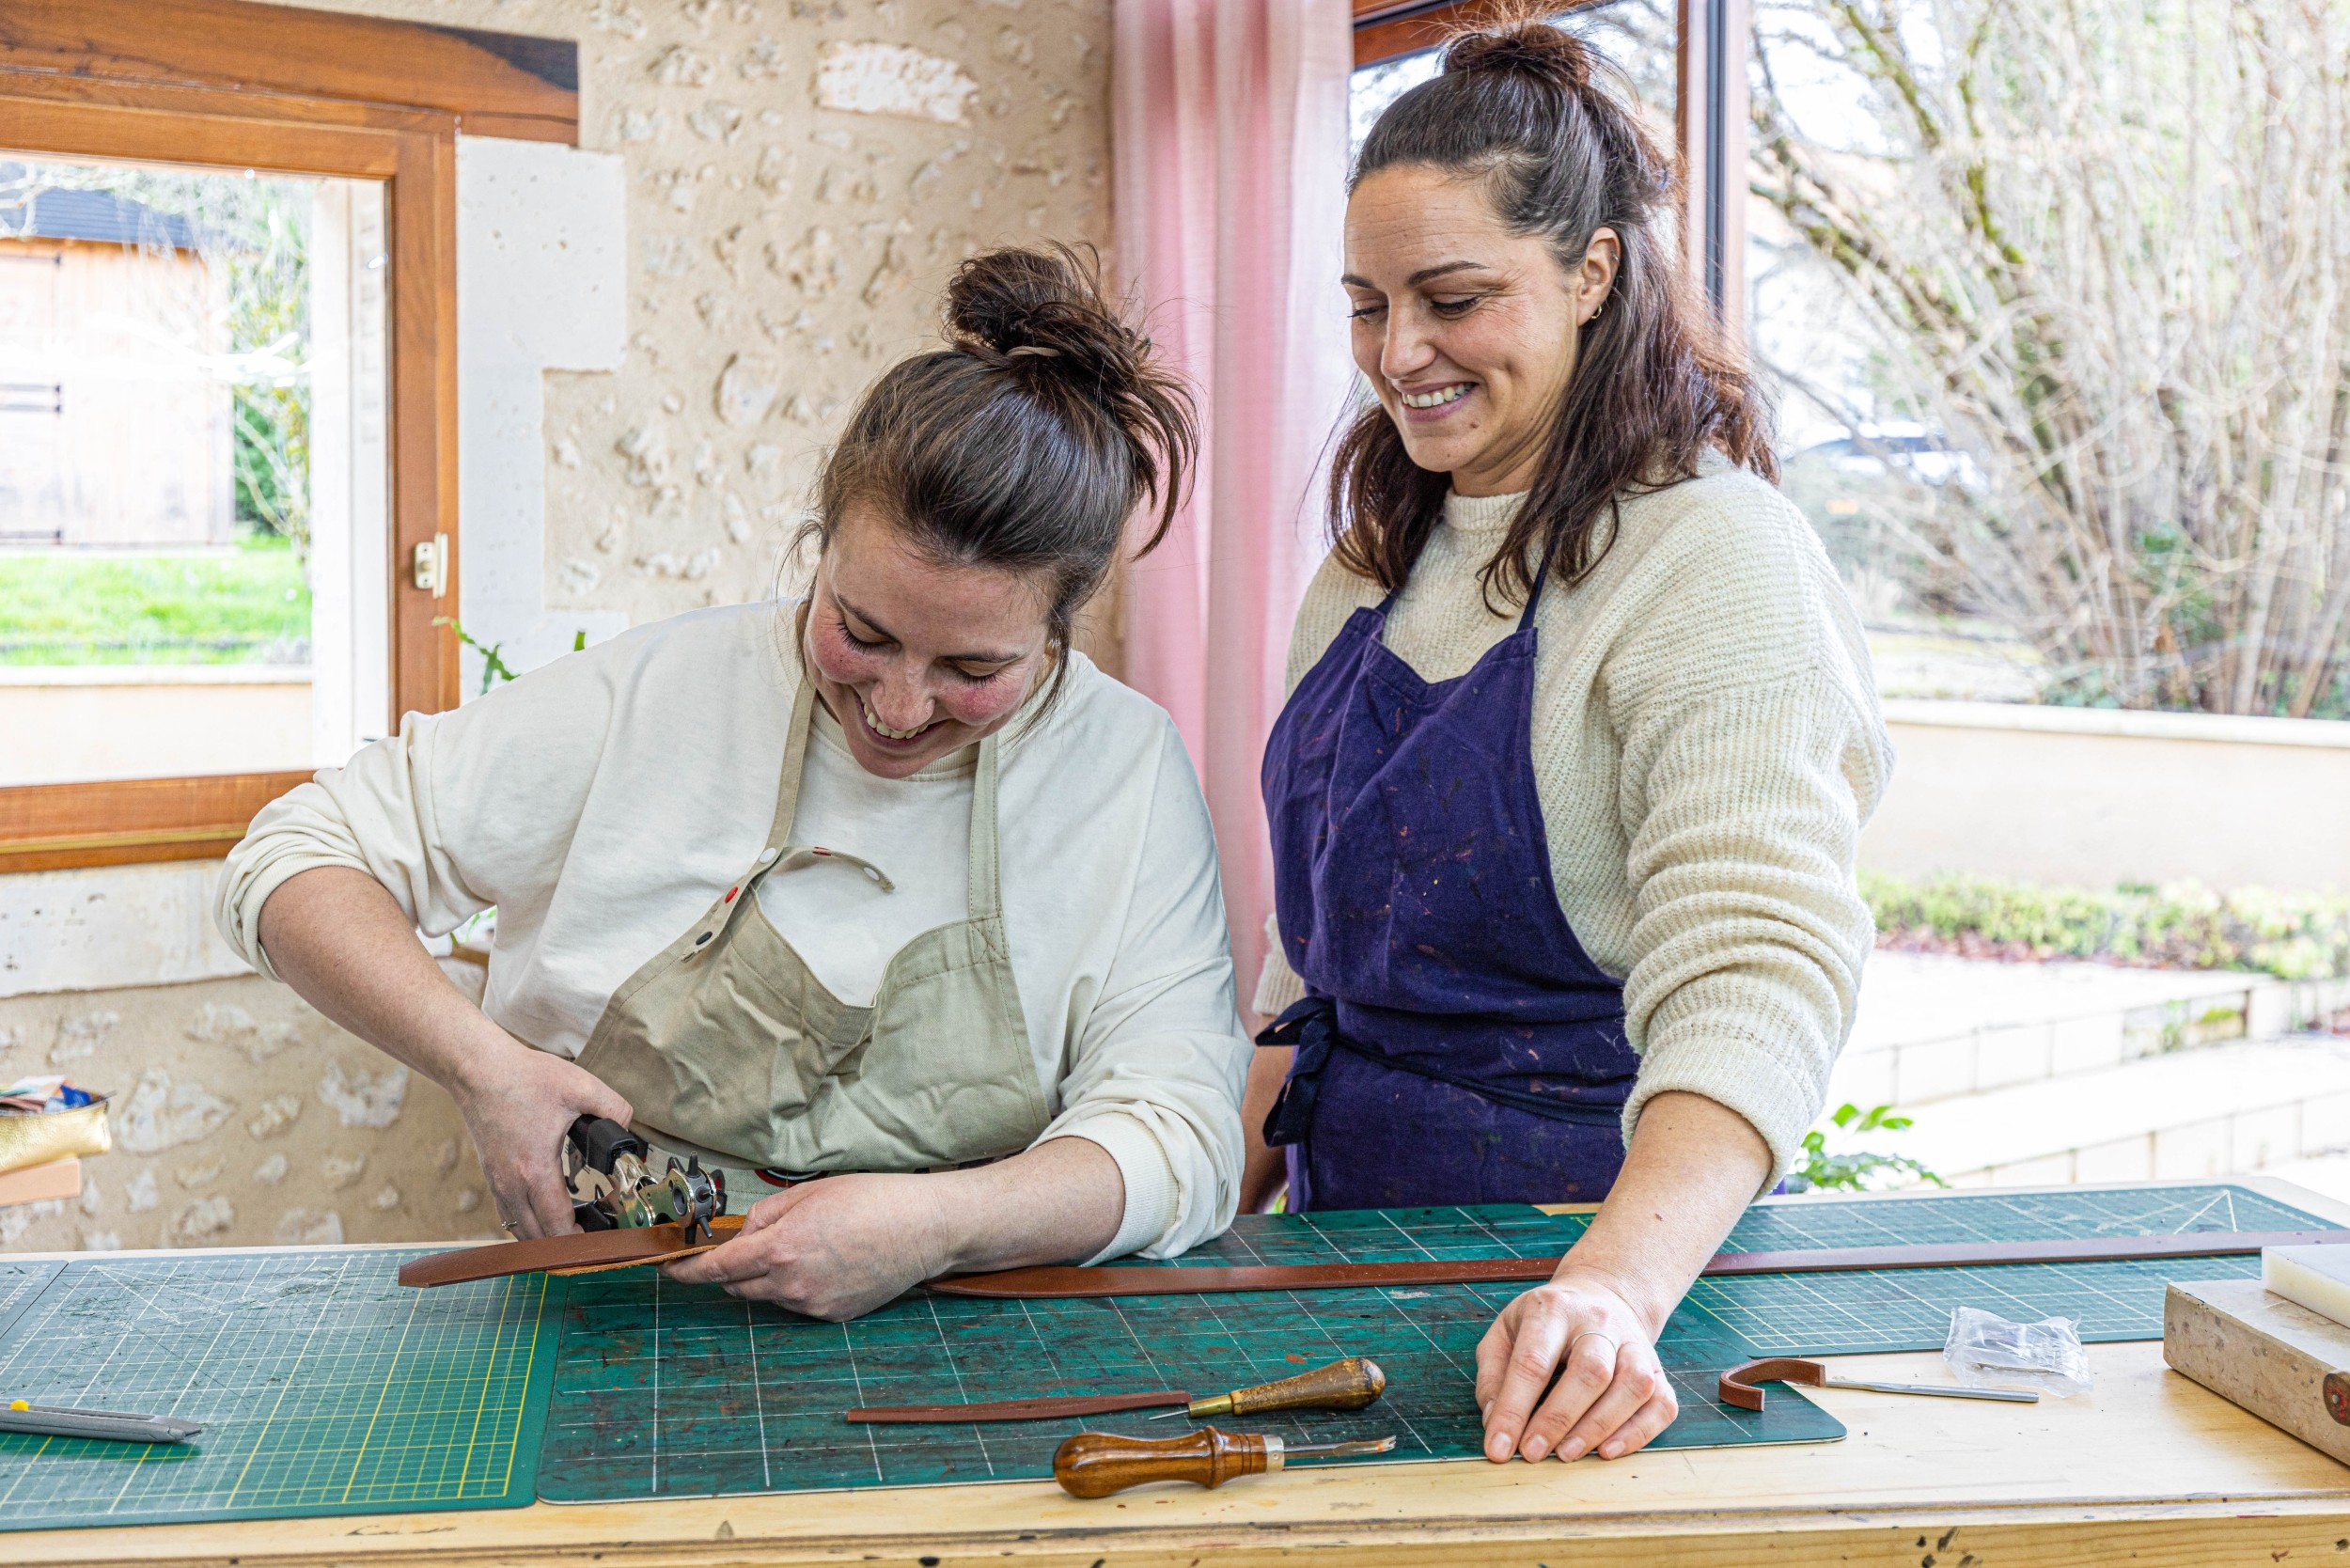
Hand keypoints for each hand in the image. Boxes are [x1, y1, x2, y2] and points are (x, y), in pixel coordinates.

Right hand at [453, 1033, 631, 1240]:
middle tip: (595, 1237)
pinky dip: (528, 1223)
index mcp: (535, 1170)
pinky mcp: (490, 1176)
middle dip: (567, 1246)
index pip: (558, 1227)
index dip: (582, 1241)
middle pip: (538, 1239)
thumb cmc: (524, 1078)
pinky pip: (508, 1214)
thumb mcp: (581, 1087)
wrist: (479, 1070)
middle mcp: (512, 1185)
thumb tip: (629, 1128)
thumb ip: (615, 1109)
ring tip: (575, 1230)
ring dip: (546, 1236)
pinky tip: (547, 1212)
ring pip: (520, 1230)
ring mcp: (497, 1183)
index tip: (603, 1239)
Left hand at [661, 1173, 949, 1319]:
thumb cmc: (873, 1200)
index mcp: (780, 1247)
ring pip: (768, 1296)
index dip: (688, 1271)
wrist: (925, 1229)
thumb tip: (742, 1232)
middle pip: (737, 1287)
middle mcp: (791, 1283)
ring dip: (769, 1277)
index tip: (670, 1269)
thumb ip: (766, 1213)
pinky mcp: (833, 1316)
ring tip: (809, 1247)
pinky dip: (799, 1286)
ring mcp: (812, 1305)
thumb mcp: (811, 1192)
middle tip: (752, 1244)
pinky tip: (829, 1263)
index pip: (717, 1267)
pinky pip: (798, 1304)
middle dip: (733, 1268)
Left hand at [1474, 1266, 1676, 1462]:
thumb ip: (1494, 1376)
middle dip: (1558, 1419)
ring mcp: (1635, 1344)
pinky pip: (1660, 1404)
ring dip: (1599, 1428)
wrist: (1600, 1297)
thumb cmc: (1545, 1324)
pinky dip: (1637, 1434)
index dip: (1514, 1409)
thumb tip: (1496, 1424)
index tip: (1499, 1448)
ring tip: (1567, 1454)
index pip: (1533, 1361)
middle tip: (1533, 1454)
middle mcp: (1600, 1322)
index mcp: (1553, 1309)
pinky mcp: (1657, 1369)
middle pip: (1590, 1371)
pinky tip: (1607, 1452)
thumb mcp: (1506, 1333)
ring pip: (1632, 1386)